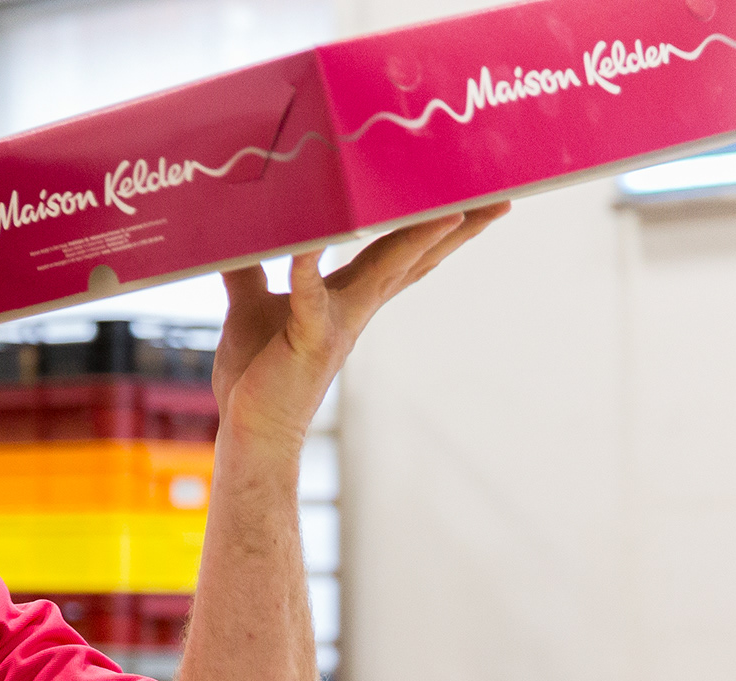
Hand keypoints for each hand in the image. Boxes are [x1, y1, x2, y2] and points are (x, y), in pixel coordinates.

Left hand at [211, 203, 509, 451]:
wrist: (251, 431)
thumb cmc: (255, 375)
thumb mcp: (249, 309)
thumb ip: (248, 272)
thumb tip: (236, 238)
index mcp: (344, 296)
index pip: (396, 252)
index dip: (432, 225)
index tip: (468, 195)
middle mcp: (352, 307)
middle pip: (411, 257)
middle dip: (456, 227)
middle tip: (500, 198)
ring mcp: (336, 324)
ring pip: (385, 272)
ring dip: (418, 240)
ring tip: (453, 211)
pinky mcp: (308, 340)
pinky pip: (310, 298)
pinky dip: (309, 269)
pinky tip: (311, 244)